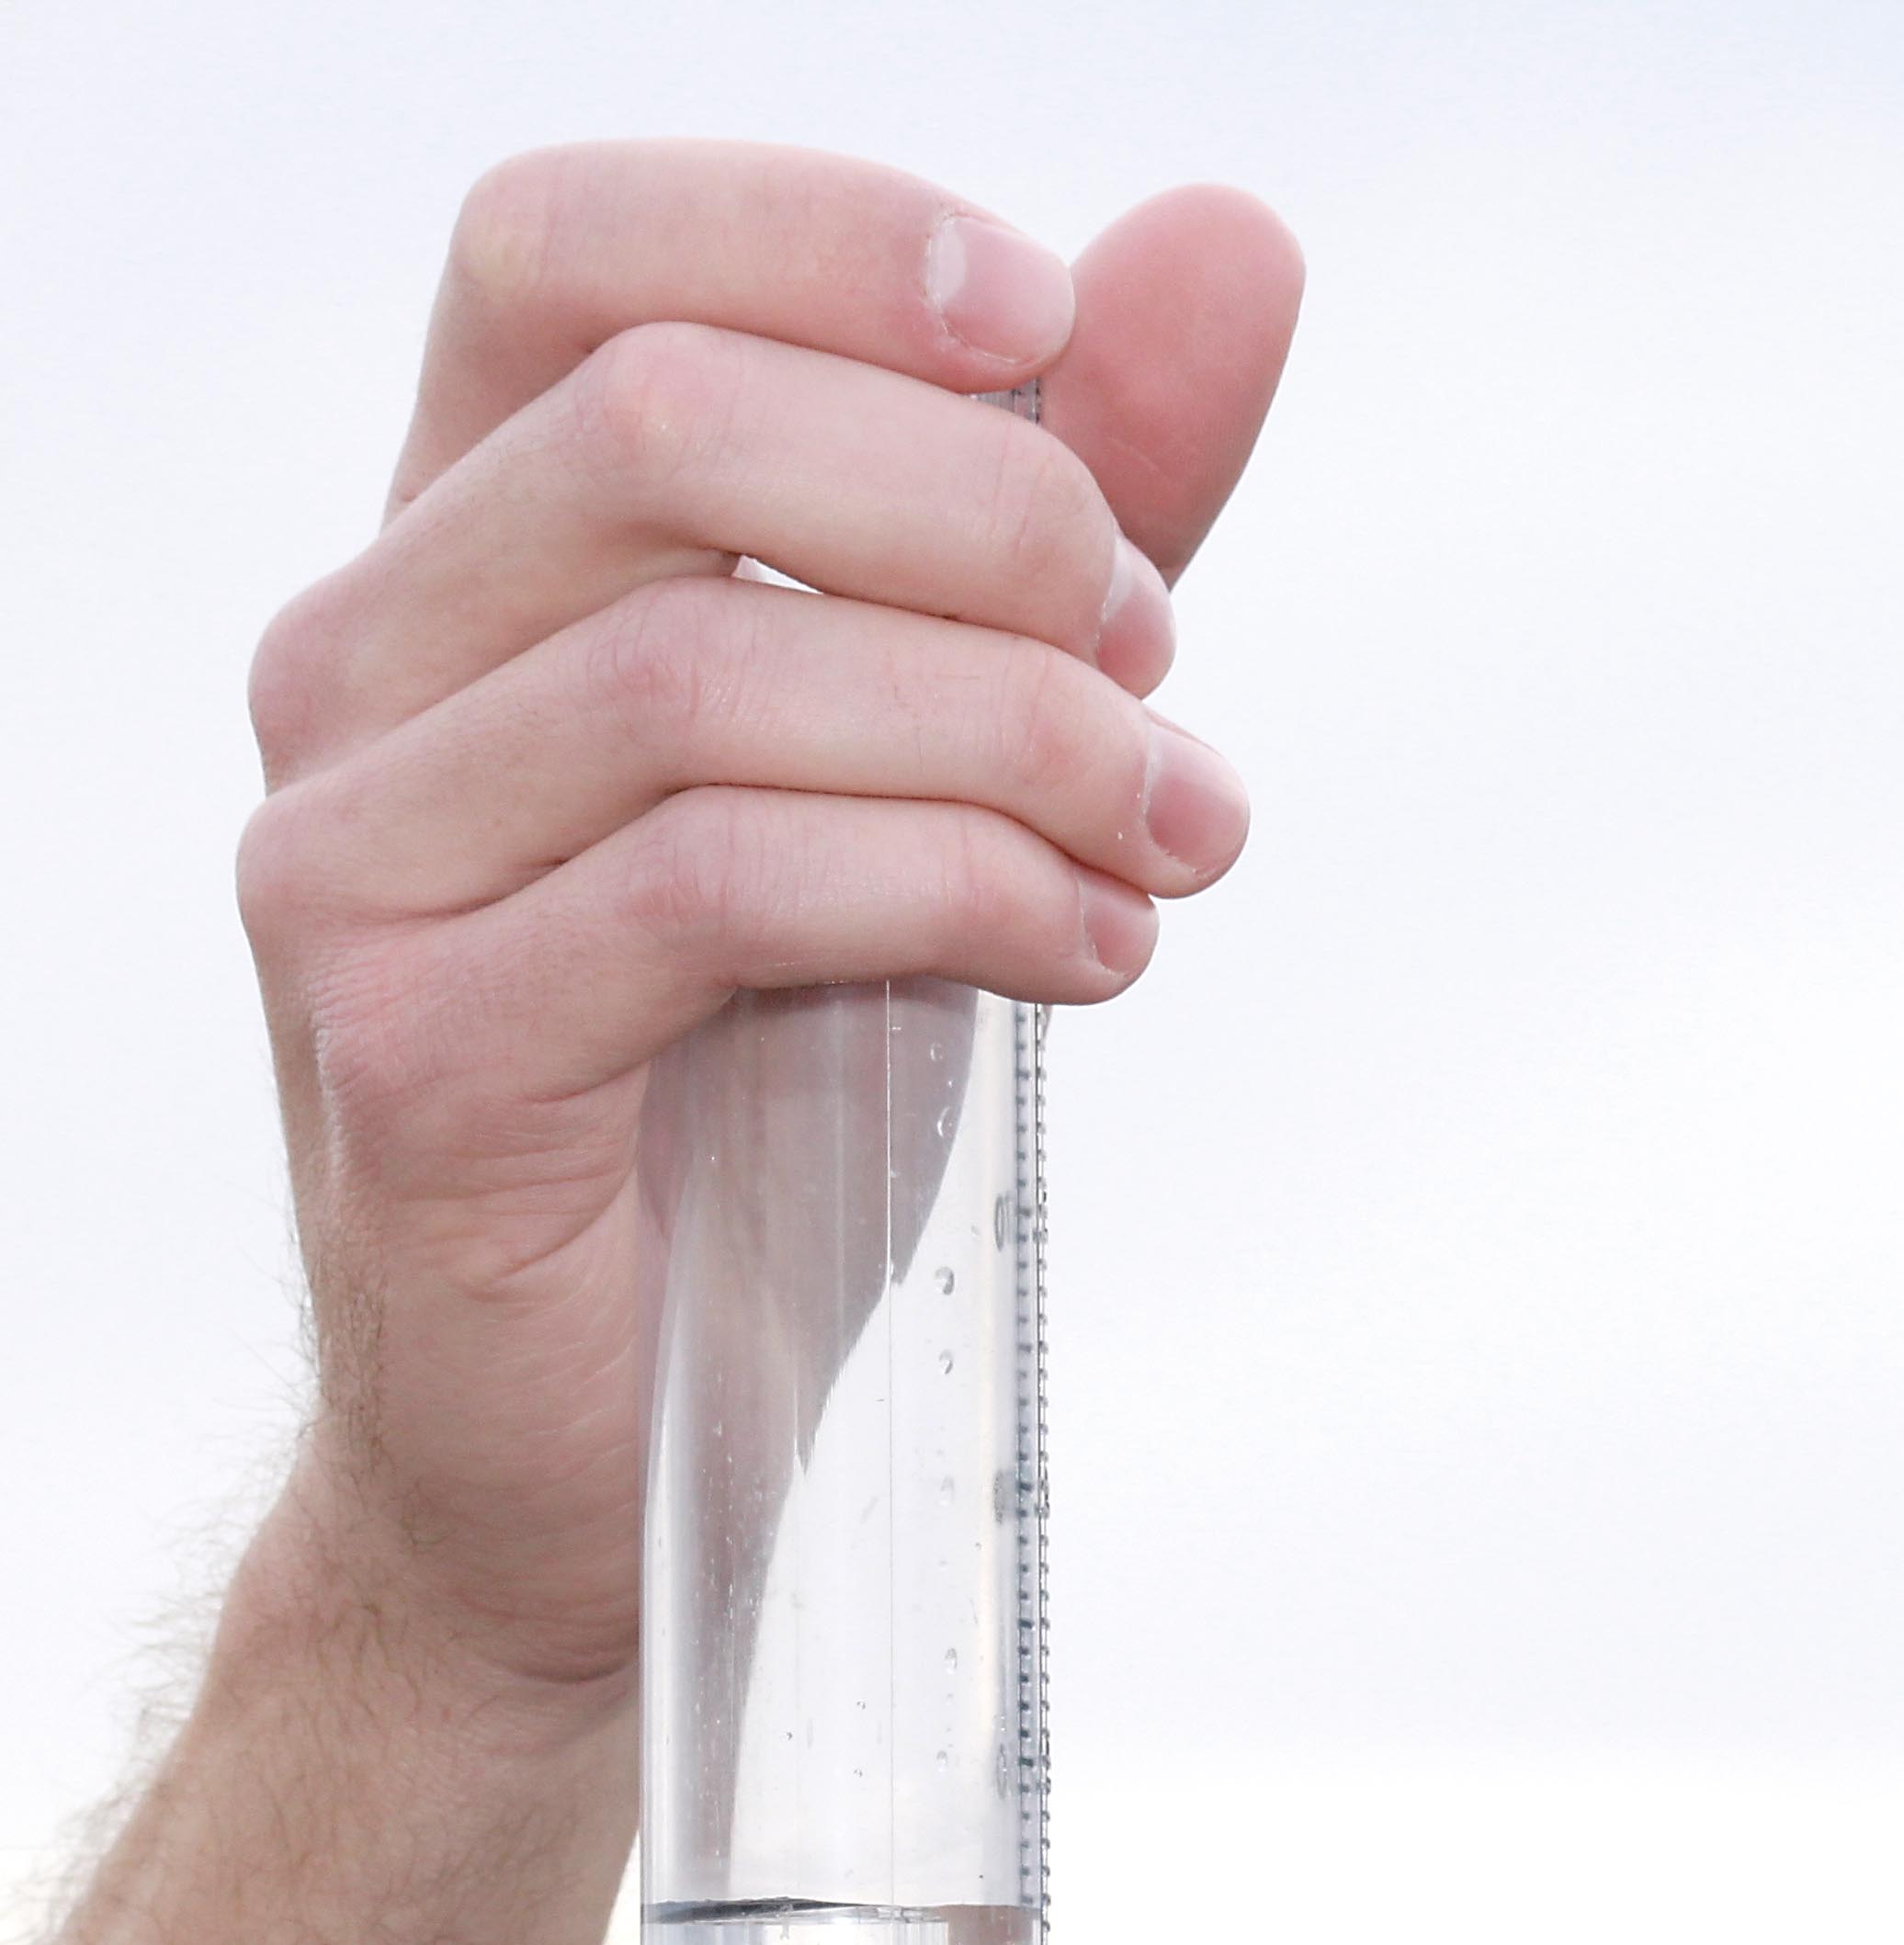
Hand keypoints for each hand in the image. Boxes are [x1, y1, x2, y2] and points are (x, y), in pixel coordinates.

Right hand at [236, 143, 1299, 1703]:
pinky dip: (963, 890)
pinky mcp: (415, 1047)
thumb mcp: (950, 745)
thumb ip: (1067, 501)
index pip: (563, 249)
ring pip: (711, 664)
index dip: (817, 232)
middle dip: (986, 516)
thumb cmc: (774, 1073)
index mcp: (468, 546)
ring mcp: (355, 856)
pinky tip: (1096, 950)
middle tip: (1157, 665)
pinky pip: (719, 883)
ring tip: (1175, 840)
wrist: (617, 1437)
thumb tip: (1232, 238)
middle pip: (661, 419)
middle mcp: (361, 665)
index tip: (1056, 328)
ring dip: (1022, 736)